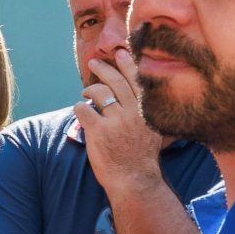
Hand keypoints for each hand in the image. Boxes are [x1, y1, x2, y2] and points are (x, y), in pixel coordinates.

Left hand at [73, 52, 163, 183]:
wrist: (135, 180)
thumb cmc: (143, 159)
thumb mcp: (155, 133)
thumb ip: (149, 114)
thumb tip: (145, 99)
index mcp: (146, 111)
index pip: (136, 80)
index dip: (127, 64)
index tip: (120, 53)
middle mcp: (132, 112)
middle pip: (115, 81)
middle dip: (103, 69)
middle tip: (94, 62)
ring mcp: (115, 120)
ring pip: (98, 92)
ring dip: (89, 89)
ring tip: (85, 91)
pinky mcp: (98, 130)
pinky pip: (84, 109)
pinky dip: (79, 107)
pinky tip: (80, 110)